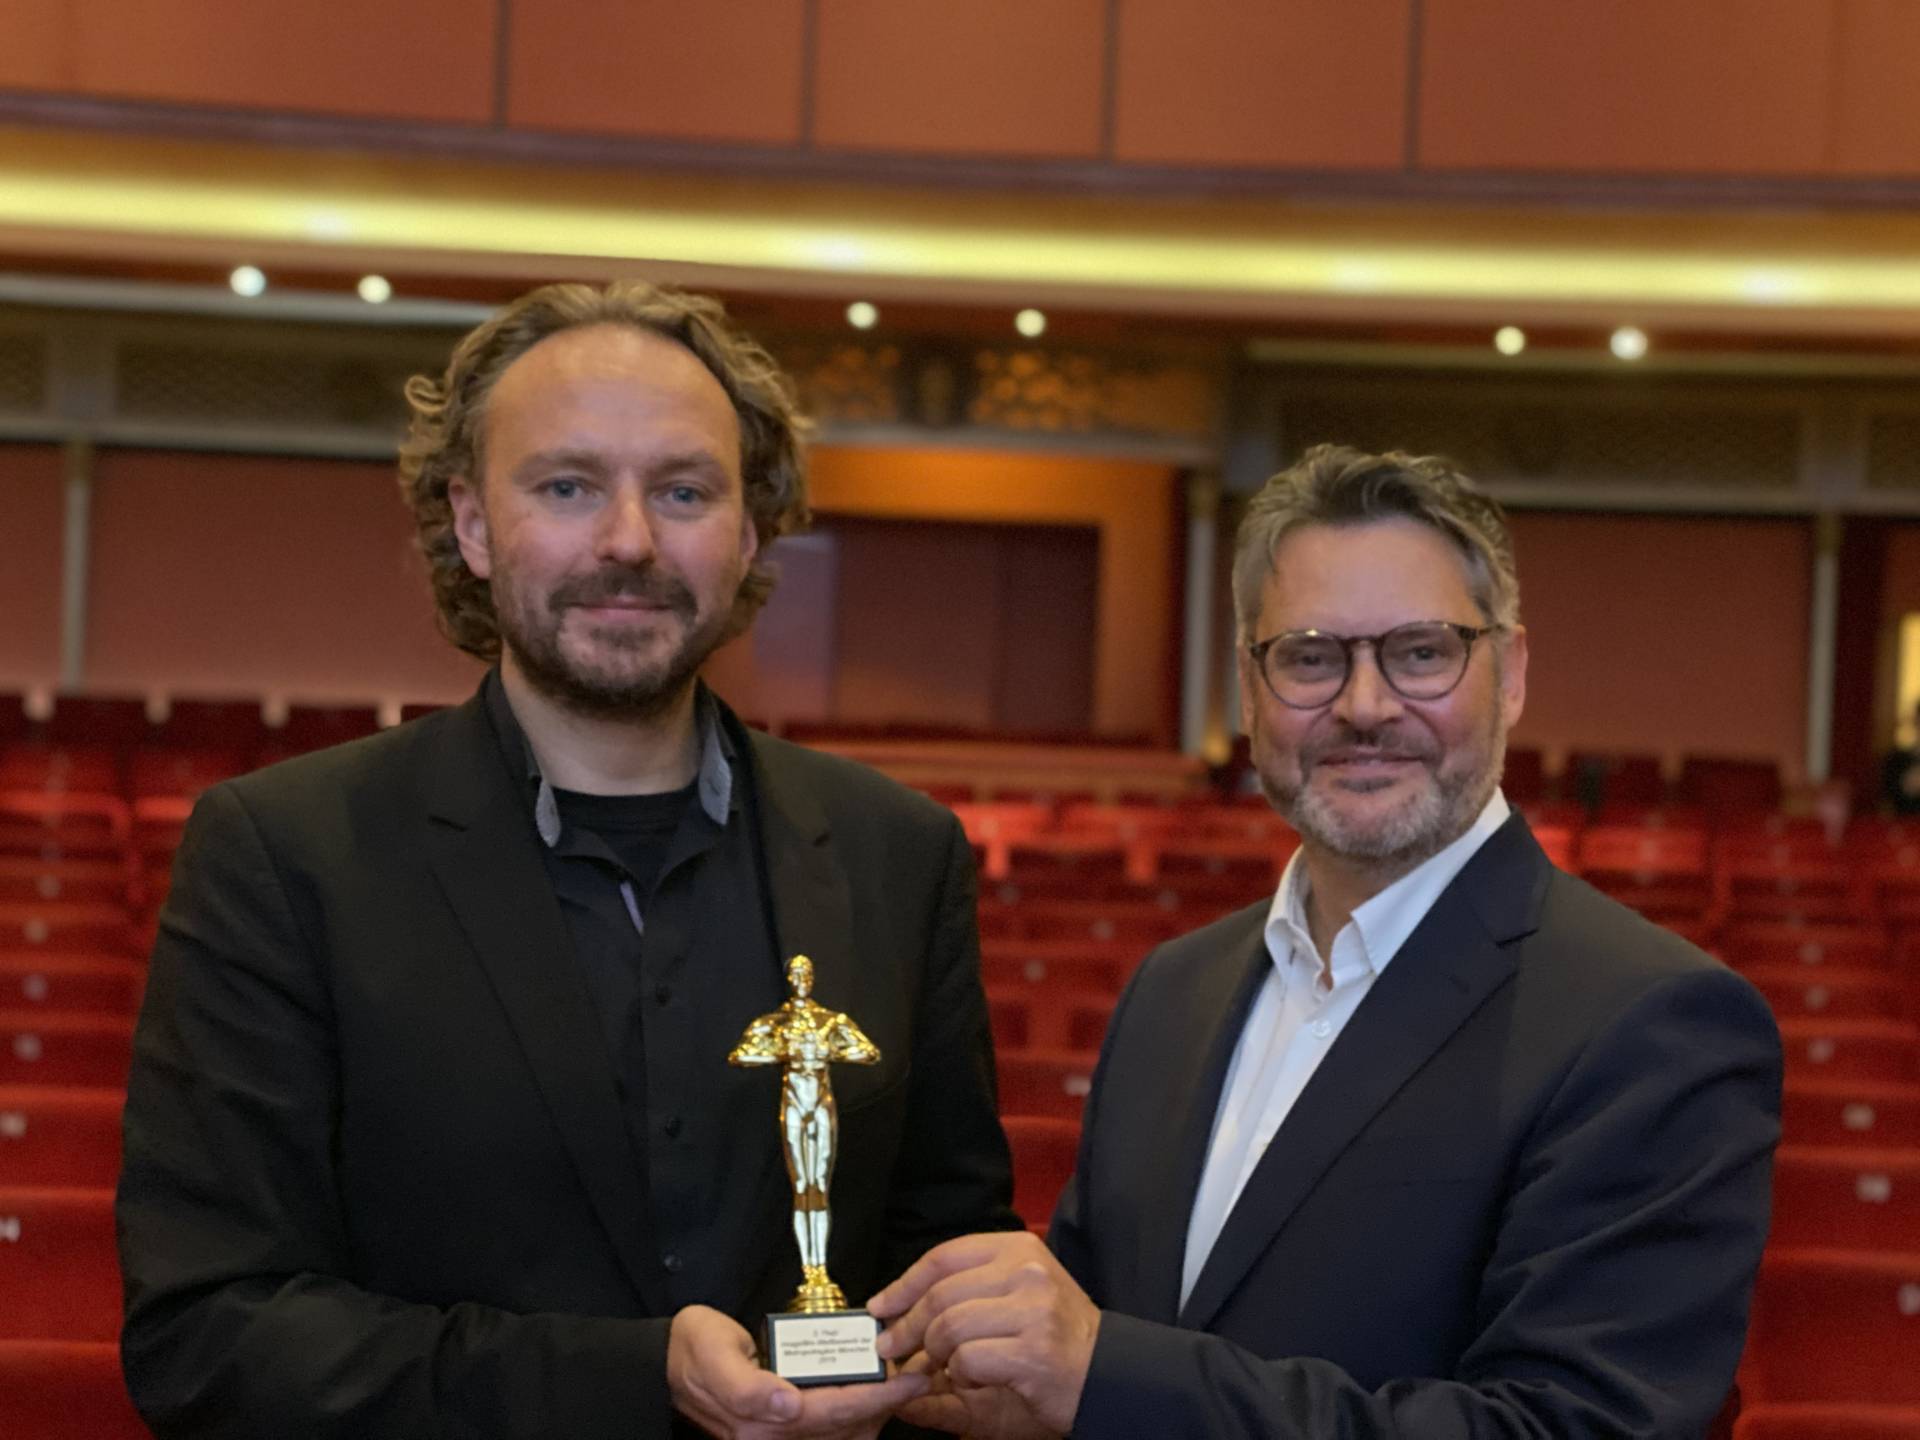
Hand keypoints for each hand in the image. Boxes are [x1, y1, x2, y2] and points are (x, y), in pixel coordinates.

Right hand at [667, 1304, 928, 1439]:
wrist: (670, 1362)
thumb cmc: (695, 1351)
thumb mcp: (715, 1356)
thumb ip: (747, 1387)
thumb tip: (785, 1404)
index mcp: (760, 1424)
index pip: (835, 1411)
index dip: (878, 1397)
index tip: (912, 1377)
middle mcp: (774, 1439)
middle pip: (847, 1429)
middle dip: (886, 1405)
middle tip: (919, 1374)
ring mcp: (780, 1438)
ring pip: (845, 1436)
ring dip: (876, 1413)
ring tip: (903, 1382)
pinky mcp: (784, 1432)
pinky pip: (833, 1432)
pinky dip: (858, 1417)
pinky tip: (873, 1395)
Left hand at [868, 1233, 1098, 1435]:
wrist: (1109, 1373)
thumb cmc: (1055, 1336)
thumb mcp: (1017, 1294)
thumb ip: (966, 1290)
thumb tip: (897, 1304)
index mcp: (1018, 1249)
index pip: (944, 1257)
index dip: (904, 1283)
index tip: (881, 1306)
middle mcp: (1026, 1271)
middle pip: (940, 1294)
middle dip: (907, 1326)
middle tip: (891, 1349)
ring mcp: (1032, 1310)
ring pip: (950, 1328)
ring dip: (934, 1355)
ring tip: (938, 1368)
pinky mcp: (1032, 1351)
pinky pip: (969, 1361)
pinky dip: (960, 1377)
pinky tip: (971, 1381)